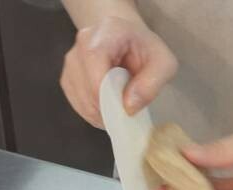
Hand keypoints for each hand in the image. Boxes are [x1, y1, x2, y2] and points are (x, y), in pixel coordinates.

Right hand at [60, 16, 177, 127]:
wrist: (127, 41)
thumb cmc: (146, 51)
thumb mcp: (164, 64)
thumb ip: (151, 84)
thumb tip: (128, 107)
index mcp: (107, 31)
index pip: (94, 60)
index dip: (105, 91)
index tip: (123, 109)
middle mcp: (83, 42)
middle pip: (85, 83)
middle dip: (106, 106)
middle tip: (125, 114)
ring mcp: (72, 60)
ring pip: (79, 96)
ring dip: (98, 112)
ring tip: (118, 112)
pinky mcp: (68, 76)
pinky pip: (76, 102)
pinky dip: (91, 113)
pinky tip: (107, 110)